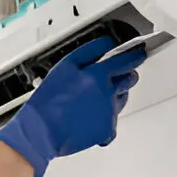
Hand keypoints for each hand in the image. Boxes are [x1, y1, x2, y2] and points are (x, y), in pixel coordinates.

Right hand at [0, 35, 144, 176]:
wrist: (40, 132)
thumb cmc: (47, 101)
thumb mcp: (64, 66)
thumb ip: (90, 51)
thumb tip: (109, 43)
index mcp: (98, 74)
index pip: (127, 59)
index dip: (134, 55)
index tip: (137, 54)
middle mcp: (108, 92)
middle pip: (129, 79)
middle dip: (124, 76)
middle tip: (108, 79)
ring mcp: (109, 112)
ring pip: (121, 99)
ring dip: (112, 97)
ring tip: (88, 102)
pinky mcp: (107, 129)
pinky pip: (112, 121)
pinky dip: (102, 120)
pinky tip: (86, 119)